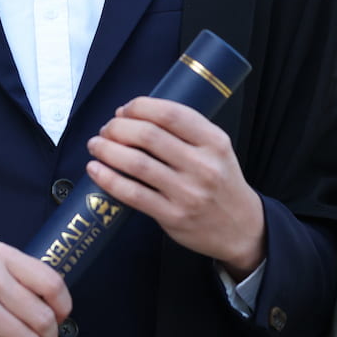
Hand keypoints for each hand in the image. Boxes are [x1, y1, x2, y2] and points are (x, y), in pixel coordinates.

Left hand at [85, 96, 266, 278]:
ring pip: (136, 163)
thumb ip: (185, 132)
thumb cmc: (221, 182)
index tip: (123, 110)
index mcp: (214, 142)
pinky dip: (108, 179)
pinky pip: (132, 193)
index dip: (139, 107)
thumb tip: (133, 115)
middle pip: (148, 135)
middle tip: (106, 129)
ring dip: (107, 150)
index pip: (170, 114)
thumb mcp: (217, 149)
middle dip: (117, 127)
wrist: (241, 228)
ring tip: (95, 145)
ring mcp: (187, 192)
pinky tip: (95, 169)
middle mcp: (203, 165)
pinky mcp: (172, 216)